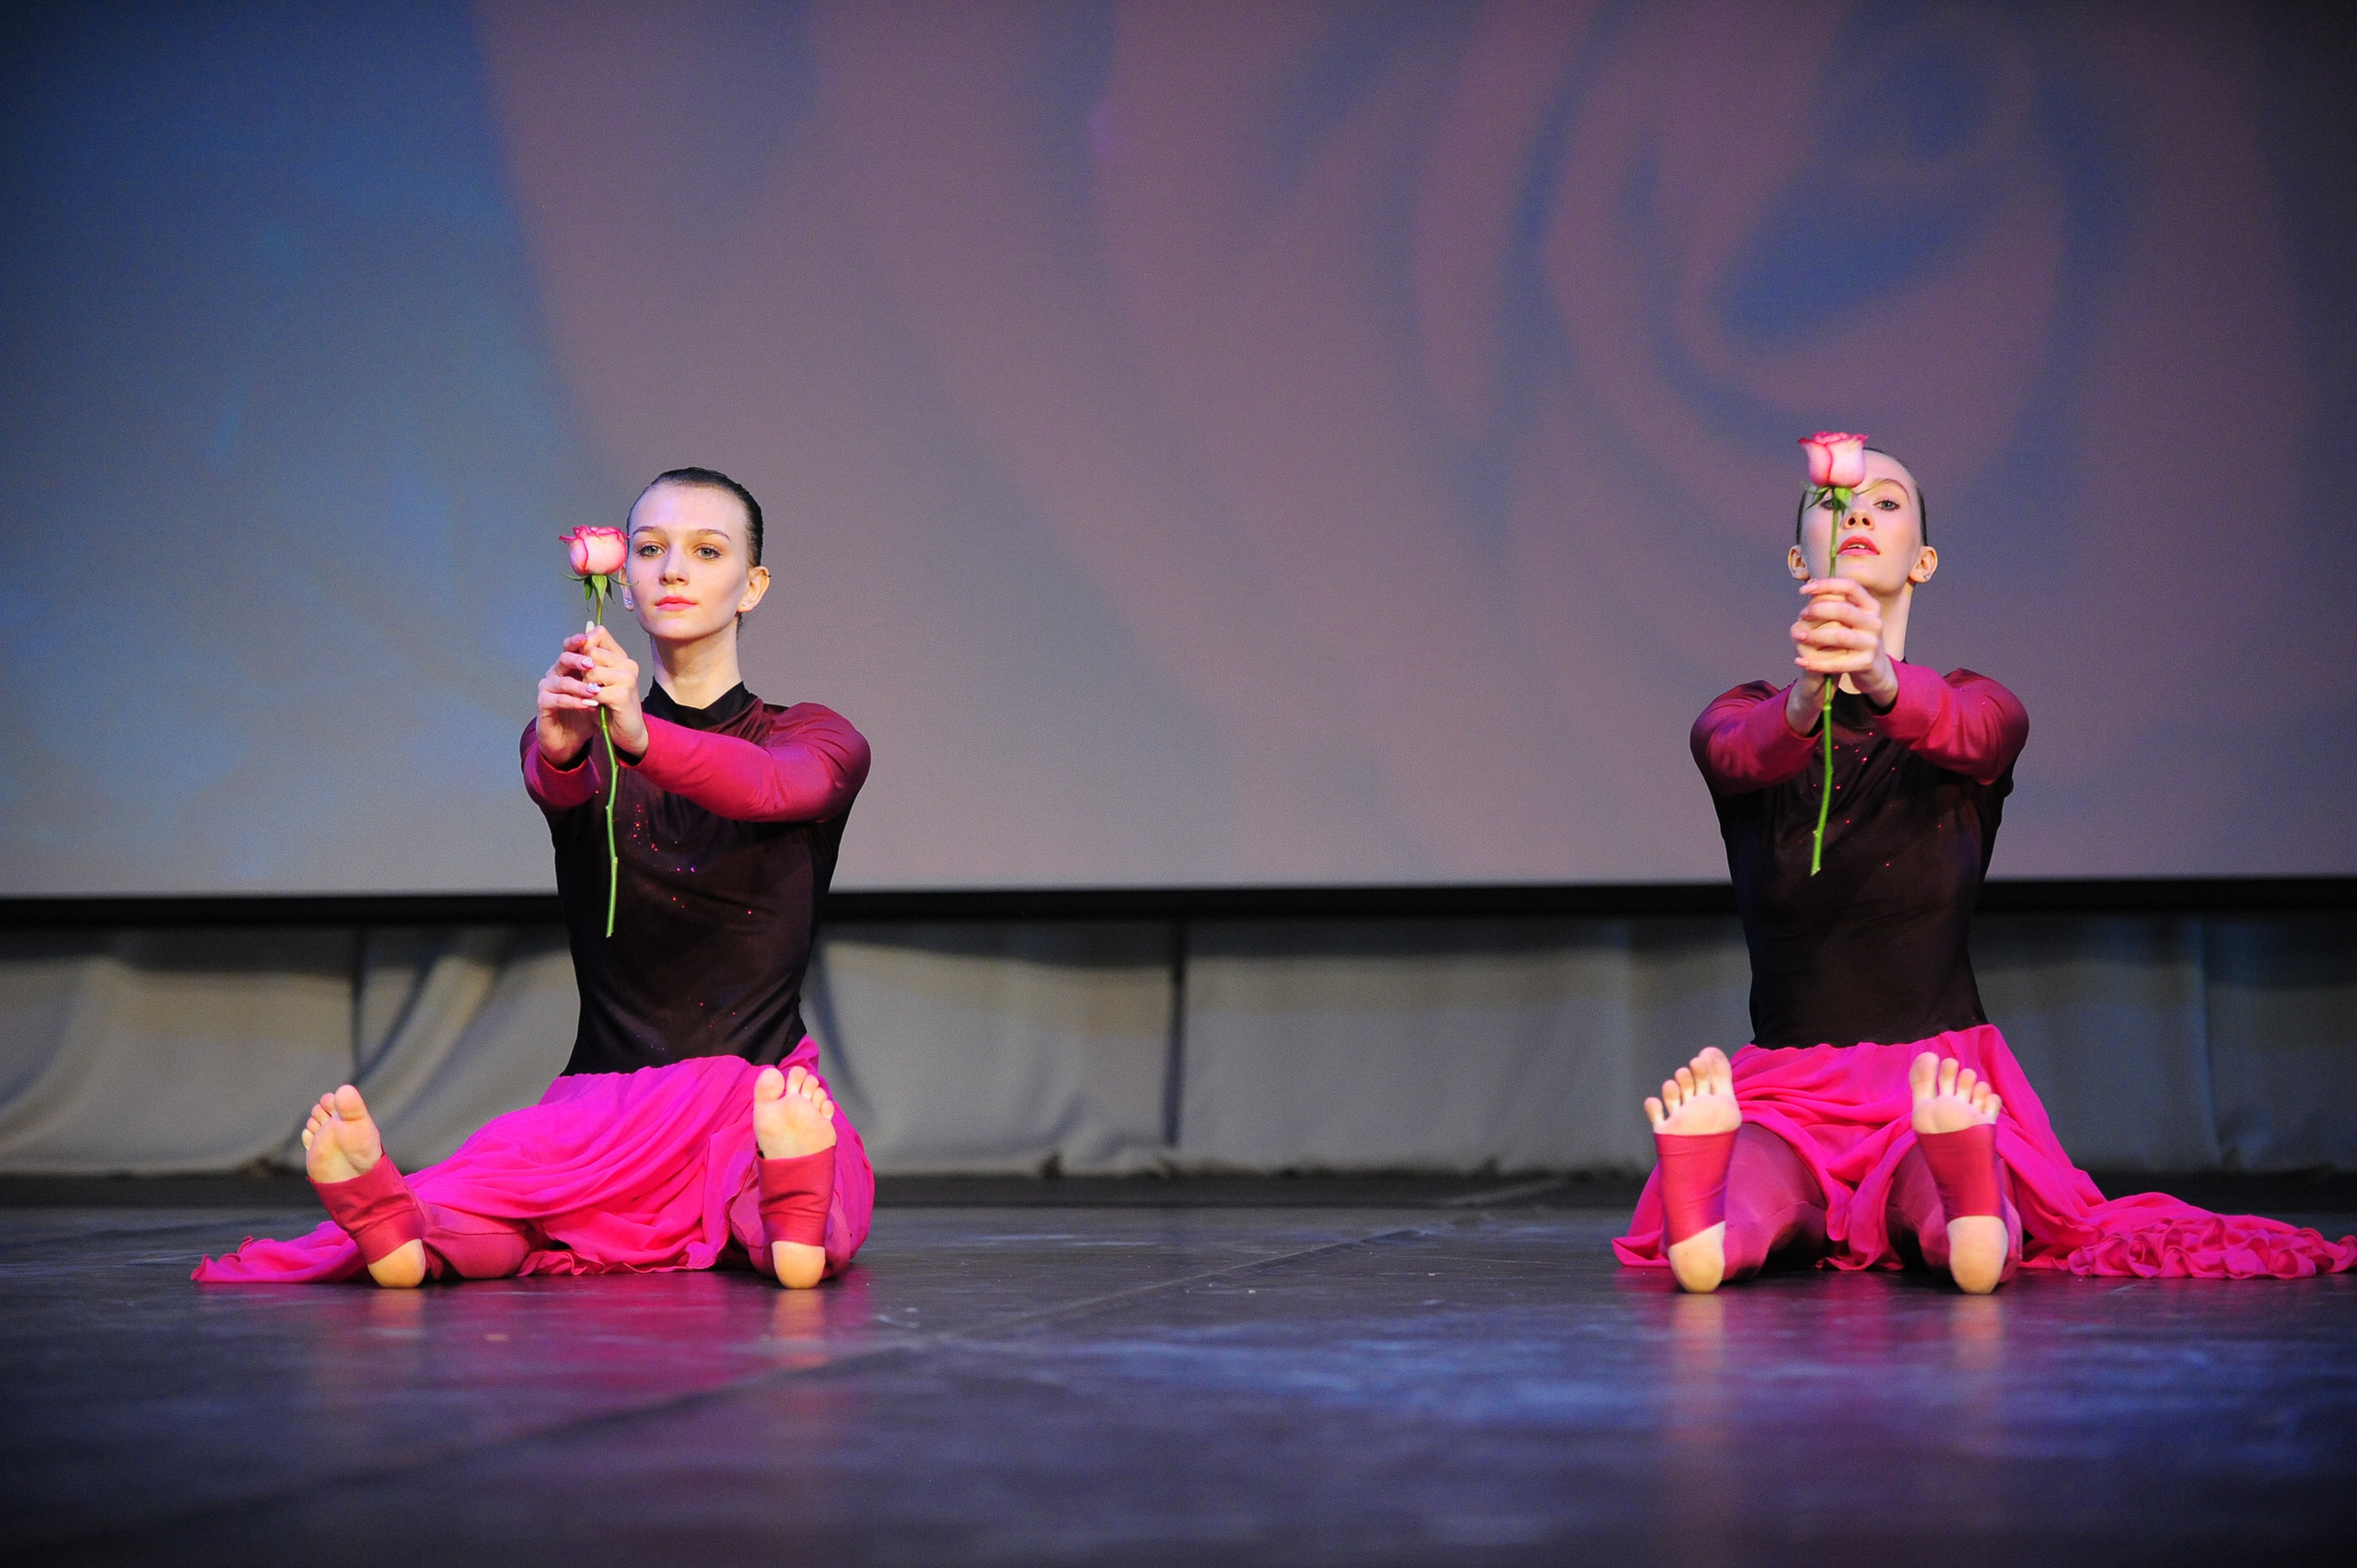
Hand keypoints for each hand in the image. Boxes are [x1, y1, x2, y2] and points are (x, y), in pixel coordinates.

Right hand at [535, 632, 600, 765]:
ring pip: (560, 681)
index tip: (590, 638)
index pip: (572, 648)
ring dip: (579, 685)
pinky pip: (556, 700)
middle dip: (578, 659)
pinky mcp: (544, 705)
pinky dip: (572, 701)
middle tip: (592, 665)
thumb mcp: (601, 694)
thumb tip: (624, 659)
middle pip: (563, 659)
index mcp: (569, 668)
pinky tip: (587, 704)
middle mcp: (556, 674)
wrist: (570, 740)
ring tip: (595, 691)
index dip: (579, 641)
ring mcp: (547, 689)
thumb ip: (607, 677)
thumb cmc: (585, 714)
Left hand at [578, 624, 648, 754]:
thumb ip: (590, 662)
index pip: (599, 633)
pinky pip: (595, 691)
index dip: (583, 642)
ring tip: (590, 697)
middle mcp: (628, 664)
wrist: (627, 733)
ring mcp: (627, 678)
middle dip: (581, 669)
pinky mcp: (623, 694)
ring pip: (591, 671)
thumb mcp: (597, 682)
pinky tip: (592, 707)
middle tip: (585, 685)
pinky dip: (588, 700)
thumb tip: (578, 639)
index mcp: (621, 658)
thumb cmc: (610, 707)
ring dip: (584, 686)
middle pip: (592, 652)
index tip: (576, 656)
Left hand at [1785, 577, 1896, 728]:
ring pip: (1839, 636)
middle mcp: (1874, 622)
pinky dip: (1815, 663)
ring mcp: (1872, 644)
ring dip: (1814, 635)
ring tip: (1797, 636)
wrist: (1874, 669)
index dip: (1826, 585)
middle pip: (1843, 610)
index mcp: (1871, 606)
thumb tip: (1810, 585)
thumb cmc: (1854, 638)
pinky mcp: (1866, 663)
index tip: (1804, 590)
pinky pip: (1836, 663)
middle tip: (1802, 614)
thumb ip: (1833, 602)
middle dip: (1818, 610)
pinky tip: (1800, 661)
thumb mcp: (1850, 618)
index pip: (1850, 587)